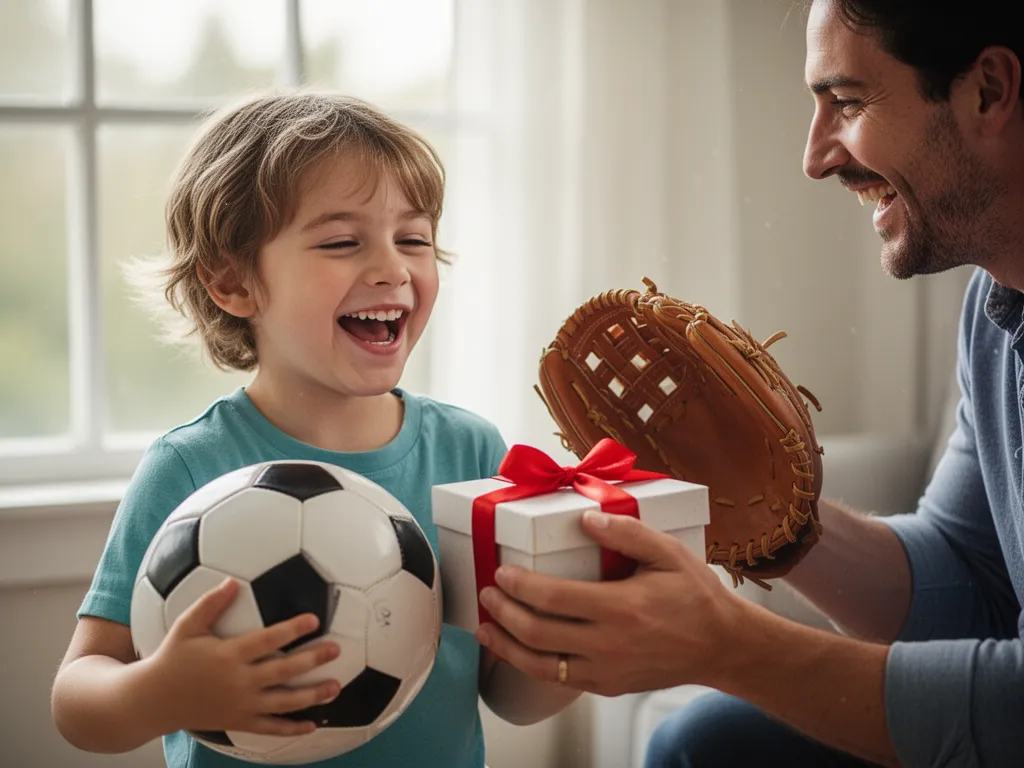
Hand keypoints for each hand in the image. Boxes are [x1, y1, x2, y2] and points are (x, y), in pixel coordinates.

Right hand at [146, 578, 341, 736]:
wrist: (153, 700)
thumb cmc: (172, 658)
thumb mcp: (187, 626)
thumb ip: (211, 604)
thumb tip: (232, 582)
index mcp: (228, 655)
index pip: (267, 640)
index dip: (292, 630)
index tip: (314, 620)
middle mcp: (238, 681)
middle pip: (283, 670)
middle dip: (312, 660)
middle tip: (336, 649)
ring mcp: (240, 705)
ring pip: (283, 702)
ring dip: (312, 695)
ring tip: (336, 687)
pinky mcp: (238, 722)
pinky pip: (270, 728)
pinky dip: (292, 728)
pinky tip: (313, 724)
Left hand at [475, 510, 746, 695]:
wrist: (723, 645)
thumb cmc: (696, 595)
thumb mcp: (668, 552)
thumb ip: (627, 533)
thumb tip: (586, 518)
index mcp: (621, 607)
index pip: (553, 598)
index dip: (520, 586)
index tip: (501, 572)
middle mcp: (609, 644)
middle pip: (538, 634)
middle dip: (504, 613)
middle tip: (487, 594)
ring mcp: (607, 670)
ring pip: (542, 665)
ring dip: (507, 646)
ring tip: (486, 628)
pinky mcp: (608, 686)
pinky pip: (560, 680)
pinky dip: (532, 665)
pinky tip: (518, 650)